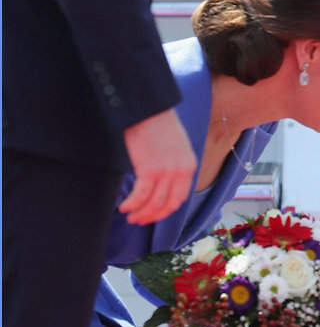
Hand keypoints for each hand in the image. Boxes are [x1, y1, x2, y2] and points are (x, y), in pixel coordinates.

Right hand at [120, 109, 196, 224]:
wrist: (147, 105)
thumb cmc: (156, 121)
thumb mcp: (174, 144)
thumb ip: (172, 163)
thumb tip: (161, 181)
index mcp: (189, 165)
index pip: (180, 197)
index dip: (166, 210)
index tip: (154, 214)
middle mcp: (181, 171)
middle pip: (168, 205)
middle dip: (153, 216)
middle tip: (139, 220)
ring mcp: (167, 172)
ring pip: (154, 203)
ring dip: (141, 213)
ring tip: (130, 216)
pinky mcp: (150, 169)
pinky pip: (141, 195)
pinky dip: (132, 204)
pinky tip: (124, 207)